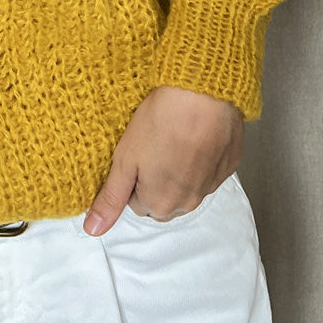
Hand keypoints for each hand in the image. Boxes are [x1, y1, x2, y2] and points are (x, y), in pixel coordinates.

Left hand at [83, 86, 243, 235]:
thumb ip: (110, 199)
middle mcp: (188, 202)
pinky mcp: (228, 166)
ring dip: (179, 171)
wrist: (202, 94)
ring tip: (172, 138)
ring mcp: (211, 185)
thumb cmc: (162, 122)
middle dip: (156, 180)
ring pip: (187, 187)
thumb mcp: (124, 160)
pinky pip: (209, 172)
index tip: (134, 155)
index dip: (133, 177)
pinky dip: (201, 159)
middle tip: (152, 146)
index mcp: (161, 204)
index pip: (137, 203)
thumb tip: (94, 229)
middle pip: (163, 199)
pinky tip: (194, 135)